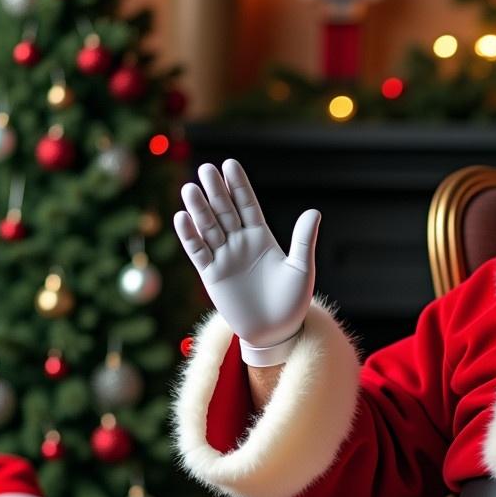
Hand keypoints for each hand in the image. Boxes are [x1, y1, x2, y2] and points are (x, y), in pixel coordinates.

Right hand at [174, 159, 320, 366]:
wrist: (276, 332)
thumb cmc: (292, 301)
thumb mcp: (301, 269)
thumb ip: (304, 241)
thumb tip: (314, 211)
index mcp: (262, 237)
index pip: (247, 205)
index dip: (238, 186)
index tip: (230, 164)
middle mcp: (240, 243)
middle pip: (224, 211)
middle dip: (215, 191)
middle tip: (206, 169)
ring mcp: (224, 257)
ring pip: (208, 227)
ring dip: (199, 209)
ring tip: (190, 189)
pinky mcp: (212, 275)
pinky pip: (198, 252)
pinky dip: (190, 236)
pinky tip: (182, 218)